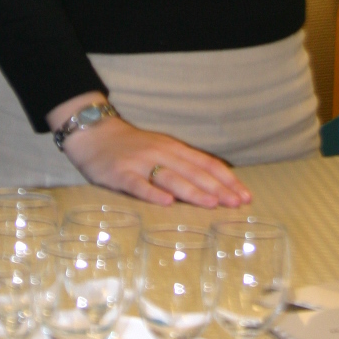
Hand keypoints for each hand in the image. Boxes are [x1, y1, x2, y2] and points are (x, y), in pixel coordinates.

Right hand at [61, 117, 251, 208]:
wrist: (93, 133)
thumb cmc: (131, 147)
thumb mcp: (160, 149)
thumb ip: (182, 165)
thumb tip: (214, 187)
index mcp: (172, 148)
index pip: (205, 163)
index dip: (226, 180)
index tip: (245, 196)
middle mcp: (160, 153)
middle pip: (193, 171)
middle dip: (217, 189)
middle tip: (237, 205)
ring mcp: (140, 163)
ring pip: (170, 177)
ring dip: (192, 191)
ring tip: (211, 204)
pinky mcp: (120, 173)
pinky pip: (138, 185)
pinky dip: (152, 193)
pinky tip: (166, 203)